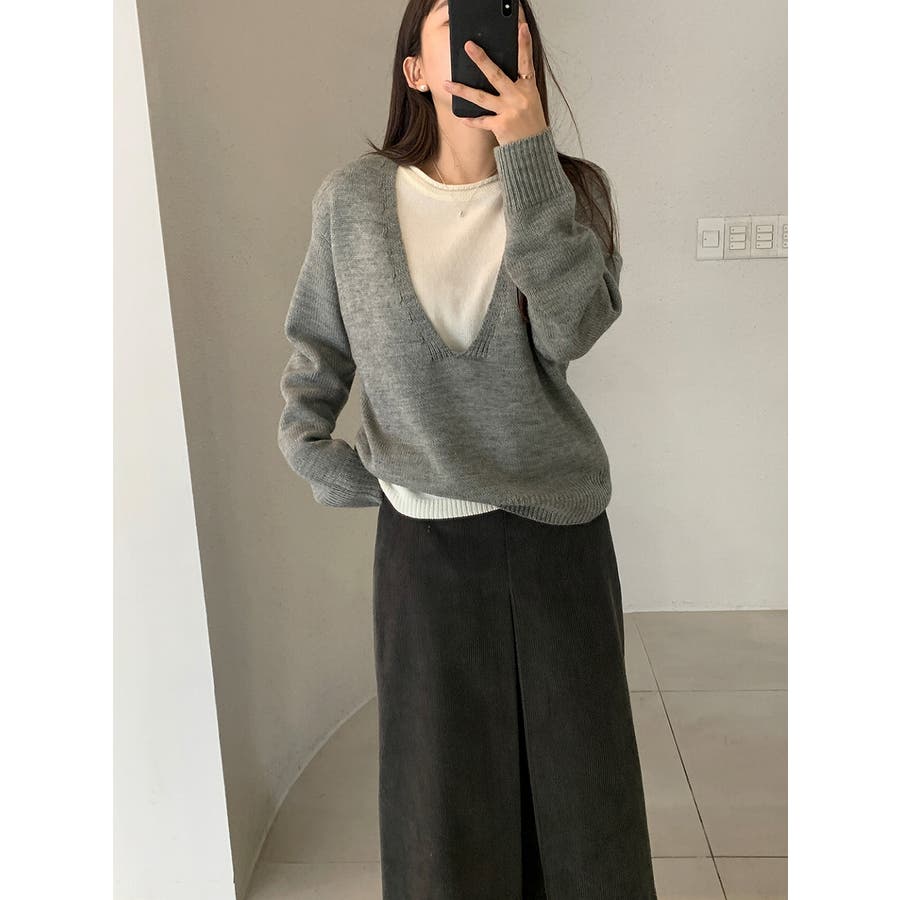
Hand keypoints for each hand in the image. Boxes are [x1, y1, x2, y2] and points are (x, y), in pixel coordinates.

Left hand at [441, 21, 547, 145]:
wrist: (534, 149)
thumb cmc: (531, 123)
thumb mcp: (530, 100)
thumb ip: (517, 86)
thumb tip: (494, 74)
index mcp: (528, 88)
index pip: (526, 61)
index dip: (524, 44)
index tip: (521, 28)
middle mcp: (518, 97)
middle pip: (496, 75)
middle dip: (481, 59)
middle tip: (469, 47)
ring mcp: (509, 111)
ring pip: (481, 97)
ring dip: (462, 90)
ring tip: (447, 83)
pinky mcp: (501, 126)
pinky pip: (481, 121)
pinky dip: (470, 120)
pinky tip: (460, 116)